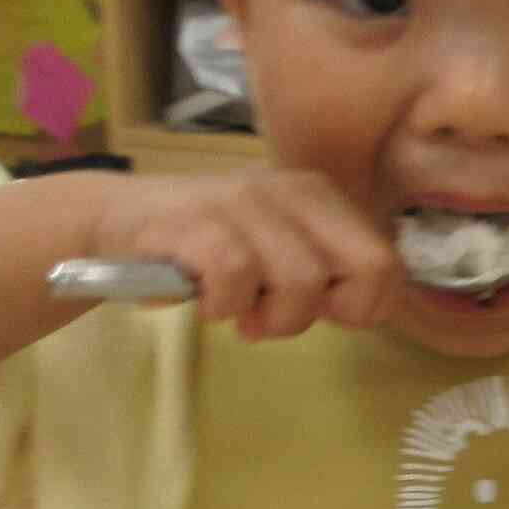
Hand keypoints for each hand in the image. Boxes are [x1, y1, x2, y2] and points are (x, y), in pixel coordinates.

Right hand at [87, 168, 399, 339]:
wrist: (119, 219)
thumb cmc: (210, 246)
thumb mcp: (280, 252)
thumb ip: (326, 275)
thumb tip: (364, 311)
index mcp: (322, 198)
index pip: (389, 263)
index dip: (366, 307)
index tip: (323, 315)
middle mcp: (291, 191)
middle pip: (367, 268)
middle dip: (331, 311)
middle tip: (282, 317)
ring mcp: (243, 201)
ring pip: (303, 281)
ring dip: (270, 317)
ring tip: (238, 311)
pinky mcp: (196, 222)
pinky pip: (237, 278)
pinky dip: (225, 306)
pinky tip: (208, 303)